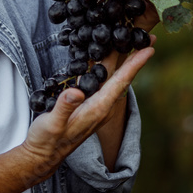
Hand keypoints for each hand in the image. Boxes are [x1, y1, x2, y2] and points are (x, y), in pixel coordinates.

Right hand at [18, 45, 154, 182]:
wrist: (42, 156)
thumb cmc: (47, 141)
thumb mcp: (53, 124)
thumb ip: (64, 107)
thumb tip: (75, 92)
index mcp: (97, 108)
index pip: (121, 82)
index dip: (135, 65)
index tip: (150, 49)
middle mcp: (100, 106)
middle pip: (121, 76)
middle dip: (135, 57)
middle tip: (150, 37)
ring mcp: (94, 104)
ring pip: (111, 77)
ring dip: (122, 60)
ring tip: (131, 42)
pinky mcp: (85, 103)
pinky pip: (100, 80)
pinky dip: (105, 65)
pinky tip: (103, 56)